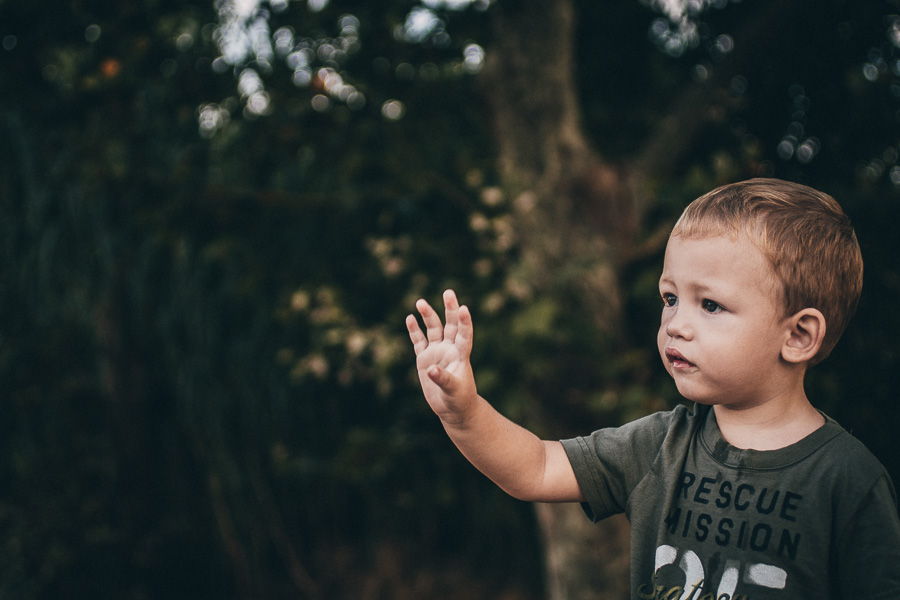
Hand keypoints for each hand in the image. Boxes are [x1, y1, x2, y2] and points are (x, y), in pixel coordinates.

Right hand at [406, 289, 476, 424]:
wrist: (453, 408)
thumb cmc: (459, 399)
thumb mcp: (453, 390)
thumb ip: (443, 379)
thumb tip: (431, 369)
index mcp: (461, 355)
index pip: (464, 334)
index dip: (465, 322)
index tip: (464, 309)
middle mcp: (450, 349)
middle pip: (450, 324)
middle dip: (449, 309)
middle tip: (448, 292)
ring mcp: (437, 352)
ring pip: (433, 329)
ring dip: (428, 315)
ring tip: (420, 302)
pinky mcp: (425, 358)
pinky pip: (418, 341)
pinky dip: (414, 330)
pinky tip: (410, 318)